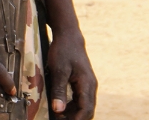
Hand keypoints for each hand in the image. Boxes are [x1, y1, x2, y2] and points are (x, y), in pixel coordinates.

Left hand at [45, 0, 96, 119]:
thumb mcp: (58, 70)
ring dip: (72, 113)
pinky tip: (60, 108)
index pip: (85, 109)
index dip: (76, 119)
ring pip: (84, 106)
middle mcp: (90, 87)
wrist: (69, 36)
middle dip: (75, 118)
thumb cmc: (63, 51)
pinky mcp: (82, 83)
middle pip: (86, 110)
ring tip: (57, 116)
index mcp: (87, 85)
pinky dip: (72, 106)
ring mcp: (88, 85)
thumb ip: (59, 90)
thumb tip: (58, 110)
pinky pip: (80, 100)